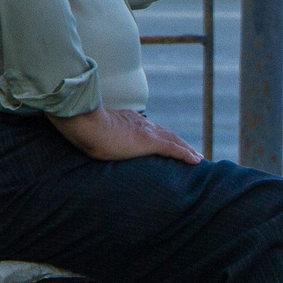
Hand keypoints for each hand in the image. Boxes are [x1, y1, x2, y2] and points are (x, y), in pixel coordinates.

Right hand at [49, 107, 202, 164]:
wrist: (87, 125)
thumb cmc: (84, 128)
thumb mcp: (93, 130)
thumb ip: (96, 132)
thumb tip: (87, 138)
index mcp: (129, 121)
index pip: (151, 129)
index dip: (163, 136)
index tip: (170, 141)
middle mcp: (142, 125)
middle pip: (167, 134)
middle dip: (180, 143)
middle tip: (192, 152)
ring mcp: (147, 133)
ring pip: (174, 141)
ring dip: (187, 150)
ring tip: (198, 158)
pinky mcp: (150, 142)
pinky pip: (174, 149)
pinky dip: (186, 155)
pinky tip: (197, 161)